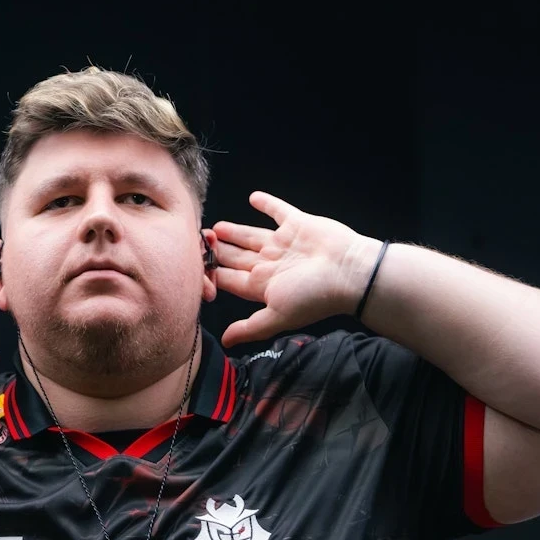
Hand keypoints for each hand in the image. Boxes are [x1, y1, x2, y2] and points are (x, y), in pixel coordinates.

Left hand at [211, 191, 375, 347]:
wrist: (349, 271)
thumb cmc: (314, 296)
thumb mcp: (277, 315)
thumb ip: (250, 327)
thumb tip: (225, 342)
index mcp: (262, 285)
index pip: (228, 279)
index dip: (210, 274)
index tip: (190, 267)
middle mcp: (270, 264)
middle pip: (236, 257)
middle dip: (216, 252)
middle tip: (197, 241)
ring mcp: (283, 243)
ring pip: (250, 235)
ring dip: (233, 232)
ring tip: (215, 228)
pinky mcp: (297, 224)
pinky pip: (278, 211)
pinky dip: (267, 204)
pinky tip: (254, 198)